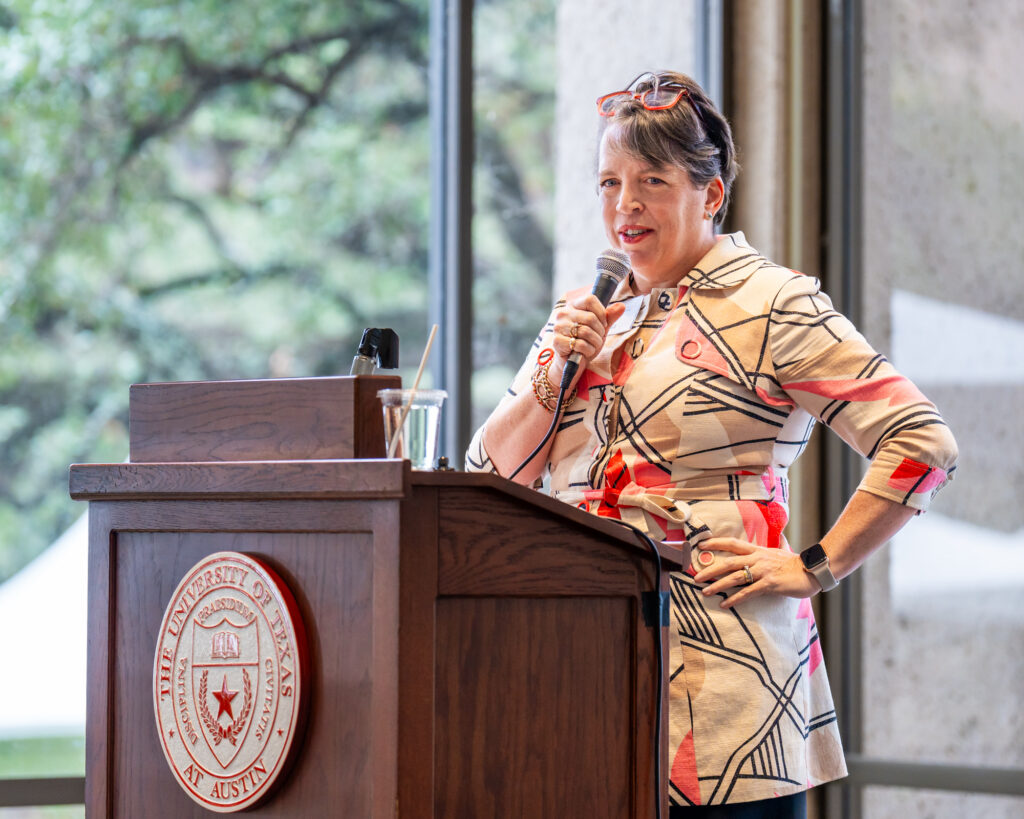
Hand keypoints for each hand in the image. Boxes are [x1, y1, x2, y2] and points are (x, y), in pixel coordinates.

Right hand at [549, 295, 626, 383]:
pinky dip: (588, 351)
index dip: (601, 313)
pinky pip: (580, 344)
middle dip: (600, 332)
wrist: (572, 362)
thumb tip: (621, 306)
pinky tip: (584, 353)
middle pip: (590, 317)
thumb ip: (609, 317)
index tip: (603, 324)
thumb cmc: (585, 342)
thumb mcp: (599, 328)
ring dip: (595, 343)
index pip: (590, 299)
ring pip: (586, 332)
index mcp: (572, 306)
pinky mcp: (557, 341)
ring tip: (592, 346)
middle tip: (597, 339)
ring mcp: (558, 327)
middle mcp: (563, 314)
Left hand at [691, 537, 819, 608]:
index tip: (700, 545)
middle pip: (728, 562)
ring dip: (718, 585)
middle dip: (710, 569)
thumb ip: (772, 548)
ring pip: (735, 577)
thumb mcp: (780, 552)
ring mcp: (763, 571)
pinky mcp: (770, 584)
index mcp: (758, 550)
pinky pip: (749, 592)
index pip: (732, 543)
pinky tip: (725, 604)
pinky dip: (735, 598)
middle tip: (696, 577)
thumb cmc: (795, 564)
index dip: (716, 543)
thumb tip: (773, 541)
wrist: (813, 571)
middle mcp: (758, 558)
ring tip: (705, 592)